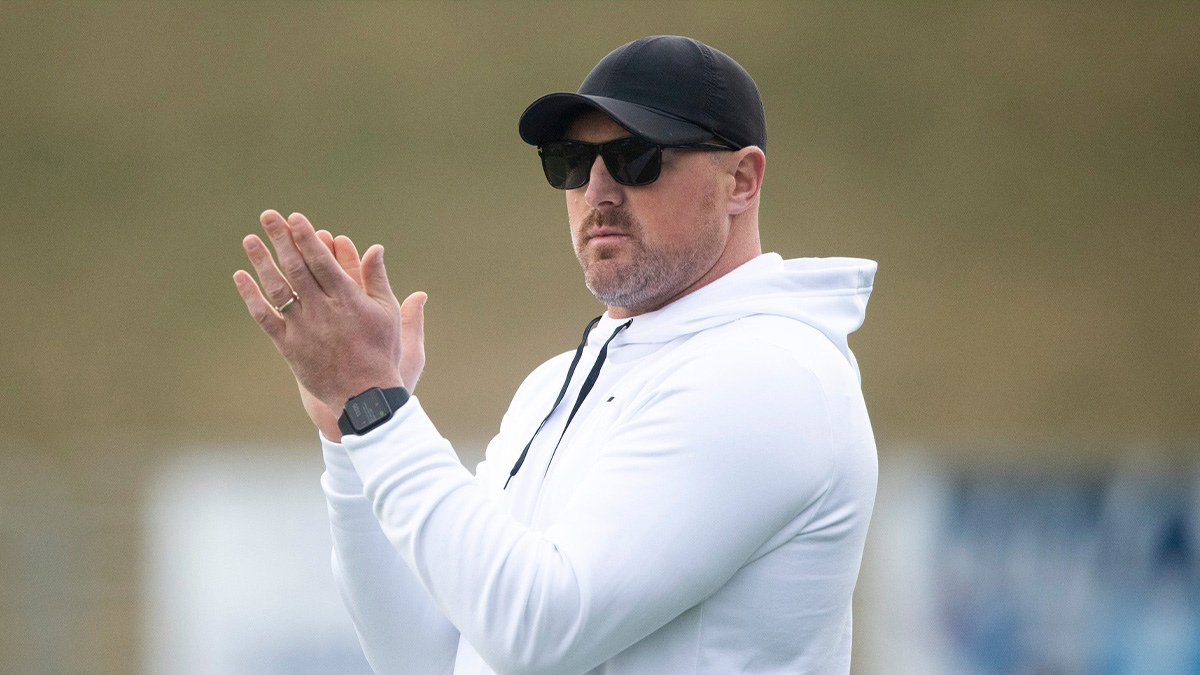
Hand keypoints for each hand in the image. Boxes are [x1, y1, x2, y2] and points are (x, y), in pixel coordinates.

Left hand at [233, 210, 427, 427]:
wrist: (364, 395)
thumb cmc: (380, 352)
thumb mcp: (387, 312)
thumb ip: (377, 279)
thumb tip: (375, 248)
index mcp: (347, 299)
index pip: (321, 260)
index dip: (306, 237)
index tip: (295, 218)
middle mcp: (322, 310)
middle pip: (296, 267)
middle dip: (281, 239)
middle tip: (268, 216)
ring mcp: (303, 327)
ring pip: (277, 288)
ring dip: (262, 261)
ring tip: (250, 239)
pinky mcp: (288, 345)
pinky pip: (265, 317)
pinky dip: (251, 296)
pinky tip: (241, 277)